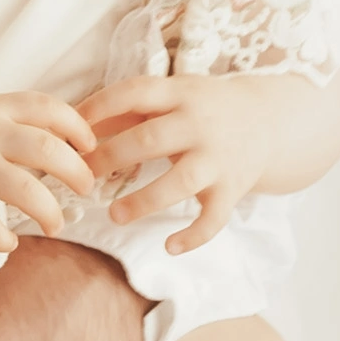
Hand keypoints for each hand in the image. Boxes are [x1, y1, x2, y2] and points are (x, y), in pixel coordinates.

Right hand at [0, 82, 100, 254]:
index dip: (78, 127)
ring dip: (51, 214)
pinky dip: (5, 240)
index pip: (49, 109)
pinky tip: (9, 243)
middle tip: (86, 188)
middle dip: (78, 173)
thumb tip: (54, 136)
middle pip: (50, 151)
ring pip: (29, 192)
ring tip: (55, 225)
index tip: (90, 146)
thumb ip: (8, 117)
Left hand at [77, 69, 306, 252]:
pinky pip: (213, 218)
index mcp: (180, 94)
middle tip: (81, 176)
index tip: (71, 130)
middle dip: (111, 158)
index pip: (134, 93)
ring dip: (143, 201)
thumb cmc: (203, 109)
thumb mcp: (171, 96)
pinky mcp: (232, 189)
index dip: (99, 109)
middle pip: (150, 140)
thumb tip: (72, 124)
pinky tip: (169, 246)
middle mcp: (200, 124)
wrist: (268, 121)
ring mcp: (218, 158)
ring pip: (180, 183)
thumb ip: (127, 109)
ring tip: (114, 216)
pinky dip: (193, 236)